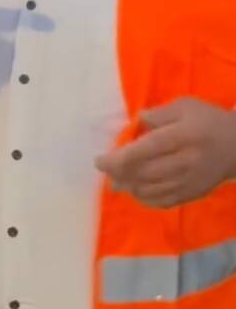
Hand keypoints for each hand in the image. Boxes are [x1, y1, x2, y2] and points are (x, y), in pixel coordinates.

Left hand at [95, 98, 235, 208]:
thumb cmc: (209, 121)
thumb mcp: (186, 106)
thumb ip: (159, 114)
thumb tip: (137, 121)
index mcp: (183, 137)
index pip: (146, 150)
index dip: (119, 158)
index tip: (100, 160)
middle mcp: (186, 162)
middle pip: (145, 173)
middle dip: (119, 174)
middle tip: (104, 170)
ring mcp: (190, 181)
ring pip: (152, 190)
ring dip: (129, 187)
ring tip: (116, 181)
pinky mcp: (193, 194)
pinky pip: (165, 202)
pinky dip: (146, 199)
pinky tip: (136, 192)